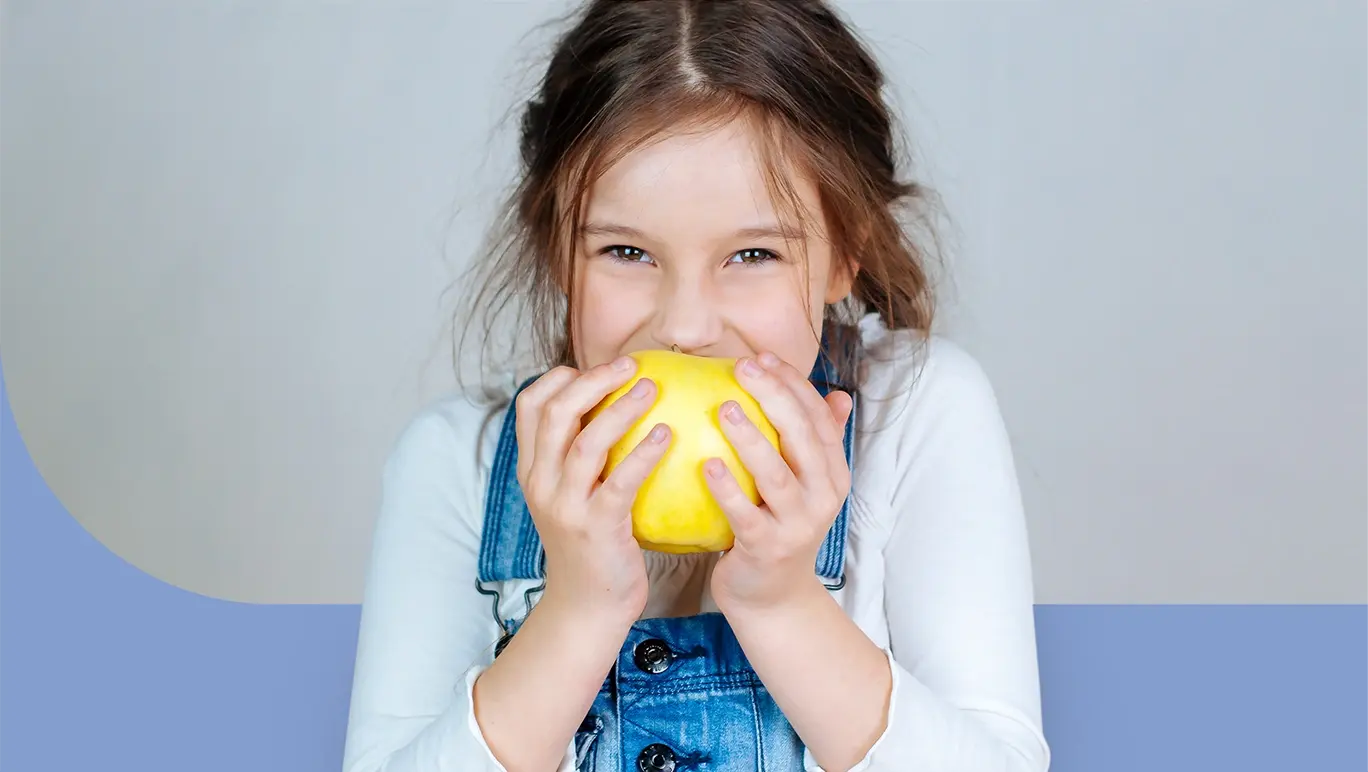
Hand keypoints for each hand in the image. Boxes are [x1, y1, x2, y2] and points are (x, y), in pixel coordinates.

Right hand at [516, 357, 670, 623]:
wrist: (587, 607)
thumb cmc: (592, 545)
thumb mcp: (573, 497)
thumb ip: (583, 458)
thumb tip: (620, 408)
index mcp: (533, 470)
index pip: (529, 406)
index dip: (559, 378)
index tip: (594, 367)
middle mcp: (541, 483)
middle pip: (555, 413)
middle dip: (593, 380)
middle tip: (632, 364)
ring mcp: (565, 506)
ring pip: (585, 443)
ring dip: (620, 409)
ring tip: (652, 388)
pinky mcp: (595, 528)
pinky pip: (619, 482)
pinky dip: (643, 453)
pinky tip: (667, 435)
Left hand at [706, 351, 853, 612]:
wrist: (773, 598)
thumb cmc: (779, 529)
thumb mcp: (805, 487)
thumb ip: (817, 443)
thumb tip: (837, 394)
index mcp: (832, 474)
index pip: (820, 418)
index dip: (794, 384)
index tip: (762, 356)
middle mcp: (823, 496)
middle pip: (803, 437)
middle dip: (775, 397)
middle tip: (742, 367)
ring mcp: (798, 524)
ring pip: (777, 474)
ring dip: (751, 439)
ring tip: (725, 409)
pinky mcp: (768, 548)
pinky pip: (746, 514)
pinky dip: (728, 489)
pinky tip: (706, 464)